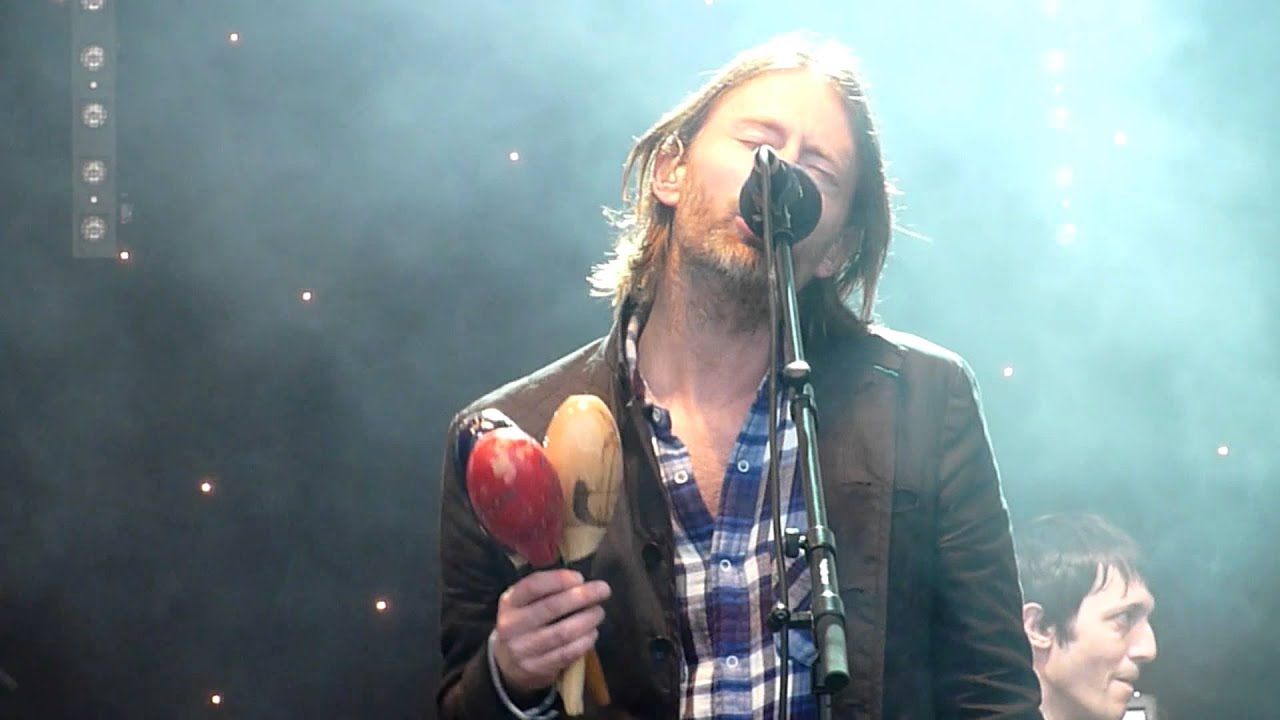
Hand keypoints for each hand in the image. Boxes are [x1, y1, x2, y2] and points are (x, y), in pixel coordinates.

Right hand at [492, 569, 610, 695]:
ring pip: (562, 632)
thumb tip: (582, 583)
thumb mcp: (524, 603)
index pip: (533, 586)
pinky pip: (567, 654)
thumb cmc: (525, 623)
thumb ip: (547, 590)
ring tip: (598, 613)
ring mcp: (522, 649)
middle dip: (582, 596)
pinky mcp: (536, 669)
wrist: (506, 664)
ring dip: (587, 620)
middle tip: (603, 590)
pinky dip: (584, 642)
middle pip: (551, 607)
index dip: (559, 579)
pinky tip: (592, 633)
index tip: (580, 578)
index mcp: (510, 602)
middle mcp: (512, 625)